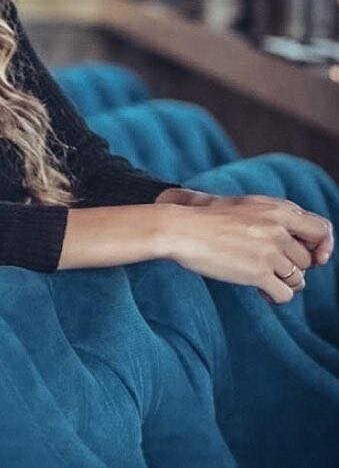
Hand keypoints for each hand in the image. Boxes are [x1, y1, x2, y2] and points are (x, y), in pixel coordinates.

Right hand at [155, 192, 333, 304]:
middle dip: (293, 268)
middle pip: (307, 259)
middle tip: (271, 270)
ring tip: (263, 281)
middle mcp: (279, 228)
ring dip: (283, 283)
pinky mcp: (259, 271)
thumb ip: (271, 217)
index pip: (321, 229)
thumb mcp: (242, 206)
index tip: (316, 258)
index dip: (322, 246)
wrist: (180, 230)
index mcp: (277, 209)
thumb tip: (293, 238)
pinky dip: (276, 297)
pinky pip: (285, 294)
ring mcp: (270, 250)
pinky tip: (262, 293)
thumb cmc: (204, 219)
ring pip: (298, 279)